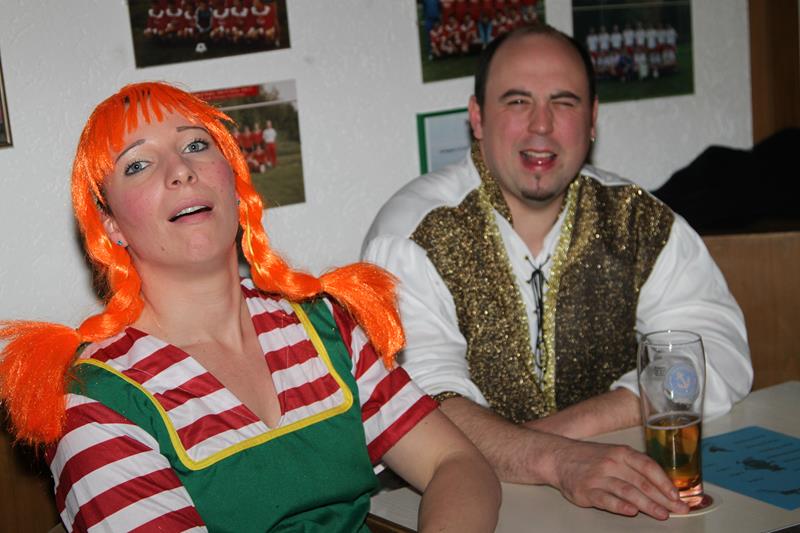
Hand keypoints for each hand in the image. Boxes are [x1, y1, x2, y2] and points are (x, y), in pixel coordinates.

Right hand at [550, 439, 689, 519]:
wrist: (558, 457)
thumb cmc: (591, 458)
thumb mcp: (614, 454)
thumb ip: (635, 468)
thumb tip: (663, 486)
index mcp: (621, 452)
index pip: (648, 466)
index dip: (664, 482)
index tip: (677, 495)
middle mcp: (611, 463)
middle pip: (641, 482)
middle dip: (662, 498)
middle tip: (677, 510)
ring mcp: (598, 477)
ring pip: (627, 492)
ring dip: (647, 505)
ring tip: (662, 514)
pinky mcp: (586, 491)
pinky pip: (606, 500)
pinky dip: (620, 506)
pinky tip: (631, 512)